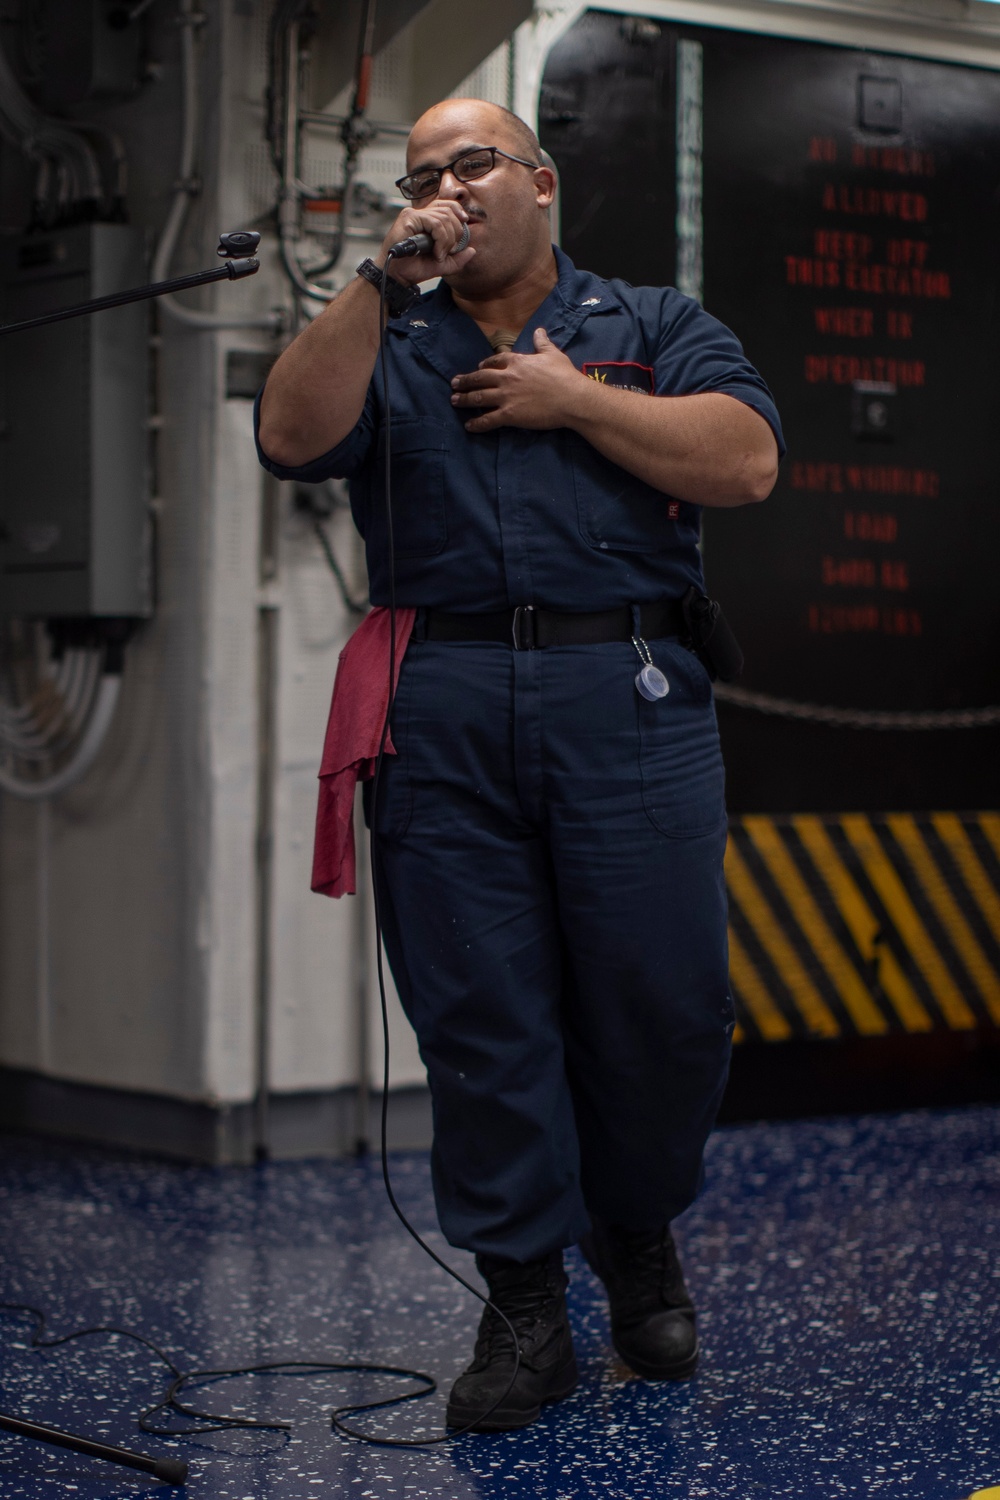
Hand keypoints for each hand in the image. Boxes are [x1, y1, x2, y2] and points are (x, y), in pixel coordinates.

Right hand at [378, 200, 473, 285]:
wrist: (398, 276)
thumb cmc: (414, 268)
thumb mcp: (441, 264)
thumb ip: (457, 258)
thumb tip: (472, 250)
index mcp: (426, 219)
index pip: (446, 205)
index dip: (458, 211)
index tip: (465, 223)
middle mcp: (420, 213)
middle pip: (448, 212)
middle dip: (455, 233)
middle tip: (447, 252)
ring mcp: (413, 214)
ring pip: (443, 218)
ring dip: (447, 240)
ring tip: (439, 255)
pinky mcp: (409, 218)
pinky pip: (434, 223)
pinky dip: (440, 239)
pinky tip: (435, 252)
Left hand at [450, 329, 587, 431]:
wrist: (571, 398)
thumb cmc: (565, 376)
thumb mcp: (553, 354)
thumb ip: (542, 343)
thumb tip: (539, 330)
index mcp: (517, 362)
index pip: (494, 361)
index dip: (484, 365)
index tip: (478, 368)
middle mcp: (507, 377)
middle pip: (480, 378)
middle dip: (465, 381)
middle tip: (454, 384)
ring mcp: (506, 396)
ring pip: (478, 397)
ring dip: (464, 399)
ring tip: (454, 400)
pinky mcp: (510, 415)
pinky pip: (488, 420)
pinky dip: (477, 423)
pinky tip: (468, 426)